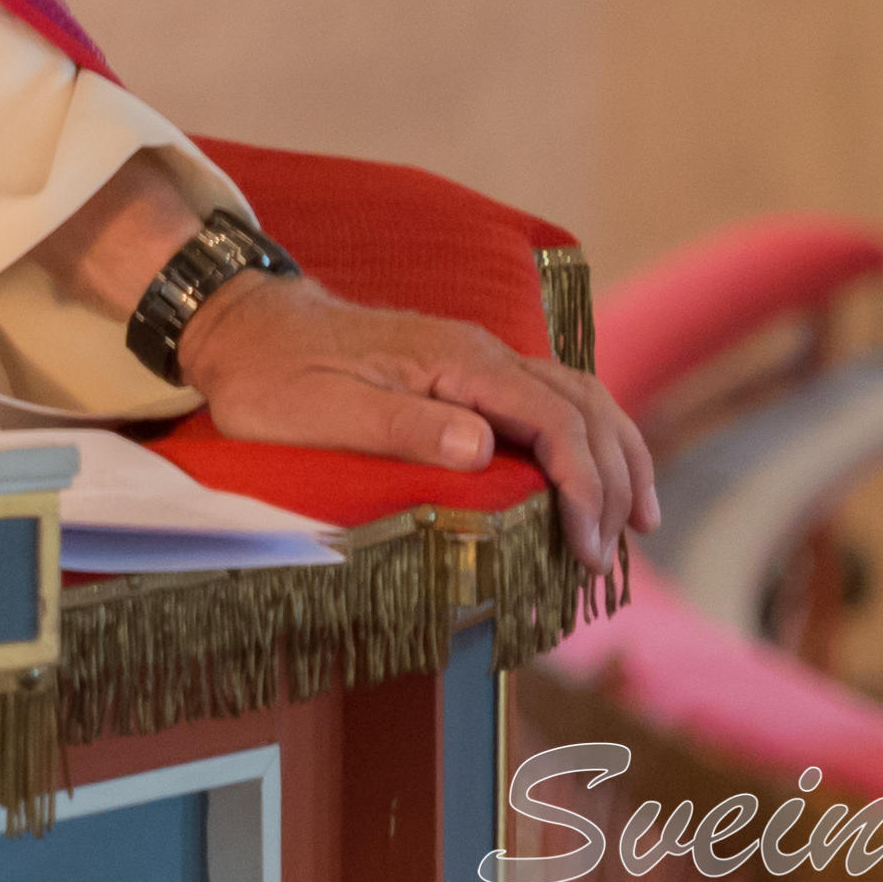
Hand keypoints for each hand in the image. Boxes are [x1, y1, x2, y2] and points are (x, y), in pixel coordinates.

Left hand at [175, 276, 654, 583]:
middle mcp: (480, 351)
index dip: (583, 486)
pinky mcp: (466, 371)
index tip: (586, 548)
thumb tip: (482, 448)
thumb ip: (404, 427)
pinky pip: (550, 399)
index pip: (554, 419)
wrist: (244, 326)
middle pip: (583, 407)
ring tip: (638, 518)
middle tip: (611, 555)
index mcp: (457, 360)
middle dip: (614, 479)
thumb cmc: (276, 378)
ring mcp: (476, 357)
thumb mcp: (325, 411)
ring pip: (577, 397)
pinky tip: (592, 474)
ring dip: (616, 454)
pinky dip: (587, 438)